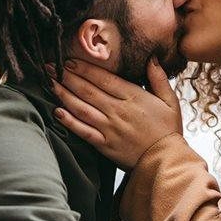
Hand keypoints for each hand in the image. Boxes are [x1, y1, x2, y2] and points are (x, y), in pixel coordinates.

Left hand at [49, 58, 183, 169]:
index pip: (104, 79)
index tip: (69, 60)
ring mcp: (110, 129)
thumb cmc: (169, 131)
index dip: (84, 68)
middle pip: (88, 90)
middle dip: (67, 77)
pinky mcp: (105, 145)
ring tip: (49, 84)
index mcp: (134, 98)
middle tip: (50, 67)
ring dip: (64, 95)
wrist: (166, 161)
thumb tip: (150, 58)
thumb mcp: (170, 101)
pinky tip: (57, 112)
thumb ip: (159, 79)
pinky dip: (69, 122)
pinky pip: (83, 131)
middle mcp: (119, 111)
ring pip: (82, 108)